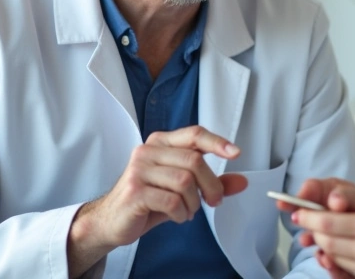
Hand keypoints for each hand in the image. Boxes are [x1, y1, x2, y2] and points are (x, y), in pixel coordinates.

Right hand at [66, 126, 247, 274]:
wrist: (112, 220)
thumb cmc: (148, 200)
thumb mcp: (183, 189)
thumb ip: (211, 183)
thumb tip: (242, 181)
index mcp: (161, 143)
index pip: (194, 134)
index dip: (217, 142)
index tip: (235, 153)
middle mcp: (148, 151)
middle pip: (194, 161)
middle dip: (211, 185)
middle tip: (214, 201)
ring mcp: (139, 170)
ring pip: (184, 181)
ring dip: (194, 202)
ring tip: (189, 210)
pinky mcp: (135, 191)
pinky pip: (171, 201)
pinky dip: (182, 213)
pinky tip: (178, 216)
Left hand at [285, 178, 354, 278]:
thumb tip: (328, 202)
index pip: (328, 221)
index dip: (308, 217)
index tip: (299, 212)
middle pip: (326, 241)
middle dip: (312, 231)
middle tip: (304, 221)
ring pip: (333, 256)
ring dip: (323, 245)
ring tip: (320, 234)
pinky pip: (345, 269)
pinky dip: (336, 260)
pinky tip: (335, 251)